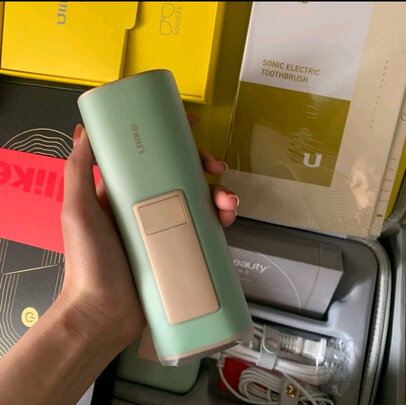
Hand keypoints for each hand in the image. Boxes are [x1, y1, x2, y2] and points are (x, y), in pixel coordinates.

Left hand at [60, 115, 238, 347]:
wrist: (103, 313)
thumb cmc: (88, 259)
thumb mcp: (77, 210)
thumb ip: (79, 170)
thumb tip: (85, 128)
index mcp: (125, 192)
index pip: (152, 158)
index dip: (173, 140)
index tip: (192, 125)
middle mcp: (147, 206)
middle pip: (182, 176)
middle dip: (204, 167)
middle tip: (218, 167)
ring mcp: (166, 228)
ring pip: (199, 201)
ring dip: (219, 194)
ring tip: (228, 201)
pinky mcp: (180, 249)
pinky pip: (205, 228)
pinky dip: (220, 220)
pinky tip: (228, 219)